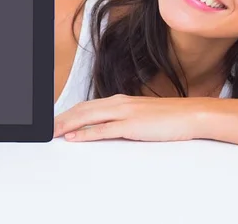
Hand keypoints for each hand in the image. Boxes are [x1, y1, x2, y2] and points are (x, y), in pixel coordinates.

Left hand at [53, 94, 210, 141]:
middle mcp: (118, 103)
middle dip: (62, 118)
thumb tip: (107, 127)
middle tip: (47, 128)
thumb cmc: (168, 117)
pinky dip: (85, 133)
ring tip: (52, 131)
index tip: (56, 121)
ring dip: (68, 125)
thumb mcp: (140, 116)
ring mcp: (124, 113)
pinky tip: (74, 137)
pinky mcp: (131, 125)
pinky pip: (103, 130)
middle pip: (83, 110)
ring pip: (88, 117)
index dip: (69, 113)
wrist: (190, 115)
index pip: (87, 106)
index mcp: (120, 101)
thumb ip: (123, 119)